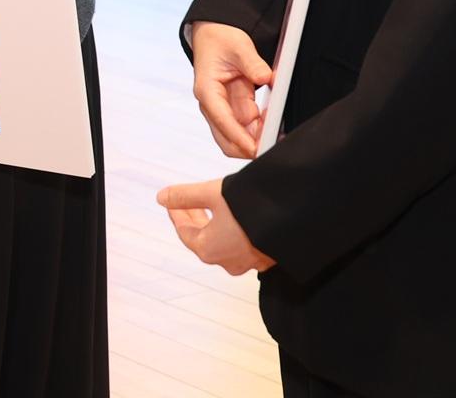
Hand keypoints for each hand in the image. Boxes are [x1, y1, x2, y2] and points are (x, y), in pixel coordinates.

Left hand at [157, 178, 274, 275]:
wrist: (293, 216)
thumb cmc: (250, 206)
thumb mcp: (211, 193)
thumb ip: (185, 196)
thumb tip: (162, 197)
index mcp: (209, 250)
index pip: (185, 232)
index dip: (177, 214)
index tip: (172, 202)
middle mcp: (227, 262)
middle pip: (203, 239)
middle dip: (195, 218)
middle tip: (189, 203)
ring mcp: (248, 263)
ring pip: (223, 244)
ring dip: (215, 225)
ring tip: (212, 207)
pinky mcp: (266, 258)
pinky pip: (243, 246)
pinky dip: (234, 232)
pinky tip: (238, 219)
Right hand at [190, 21, 273, 158]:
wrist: (214, 35)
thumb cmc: (220, 40)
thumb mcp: (238, 46)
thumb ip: (252, 63)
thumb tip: (266, 78)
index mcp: (207, 89)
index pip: (221, 119)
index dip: (238, 136)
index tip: (255, 147)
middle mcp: (212, 104)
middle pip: (226, 138)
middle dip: (248, 145)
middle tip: (272, 144)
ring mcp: (223, 108)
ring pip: (238, 136)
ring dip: (257, 137)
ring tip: (278, 129)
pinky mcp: (234, 108)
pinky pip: (247, 126)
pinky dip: (261, 127)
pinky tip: (274, 120)